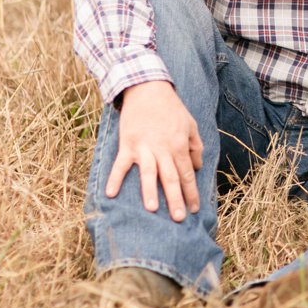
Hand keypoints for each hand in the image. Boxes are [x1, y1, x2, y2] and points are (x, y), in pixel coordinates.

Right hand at [106, 80, 203, 222]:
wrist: (148, 89)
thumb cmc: (171, 109)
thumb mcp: (191, 124)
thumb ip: (195, 146)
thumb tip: (197, 167)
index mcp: (179, 145)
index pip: (187, 174)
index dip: (191, 192)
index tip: (194, 209)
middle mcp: (163, 149)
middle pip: (171, 177)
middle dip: (175, 199)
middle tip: (178, 218)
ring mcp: (144, 147)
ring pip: (149, 172)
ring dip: (150, 191)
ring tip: (151, 209)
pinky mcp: (128, 144)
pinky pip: (121, 164)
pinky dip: (115, 178)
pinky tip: (111, 194)